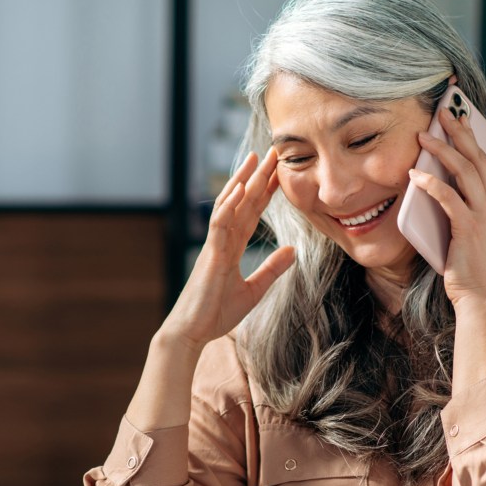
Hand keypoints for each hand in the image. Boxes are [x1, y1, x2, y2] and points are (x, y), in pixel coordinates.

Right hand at [160, 147, 295, 350]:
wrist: (192, 332)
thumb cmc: (216, 313)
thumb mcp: (253, 291)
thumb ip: (272, 269)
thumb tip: (293, 250)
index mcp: (232, 248)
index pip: (252, 213)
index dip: (266, 192)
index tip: (281, 173)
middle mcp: (222, 241)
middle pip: (242, 202)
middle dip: (258, 177)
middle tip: (273, 152)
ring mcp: (214, 246)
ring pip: (229, 206)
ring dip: (242, 182)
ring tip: (255, 159)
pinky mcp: (210, 256)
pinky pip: (218, 225)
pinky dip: (228, 206)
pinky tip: (238, 190)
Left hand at [408, 107, 485, 307]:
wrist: (480, 299)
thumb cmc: (468, 270)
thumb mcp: (469, 234)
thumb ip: (460, 212)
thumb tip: (436, 190)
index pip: (483, 164)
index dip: (471, 139)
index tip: (459, 119)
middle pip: (477, 158)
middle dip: (459, 131)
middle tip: (443, 111)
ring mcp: (484, 216)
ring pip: (465, 171)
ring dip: (442, 150)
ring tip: (422, 137)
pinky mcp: (469, 228)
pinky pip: (449, 198)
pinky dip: (431, 183)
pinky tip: (414, 176)